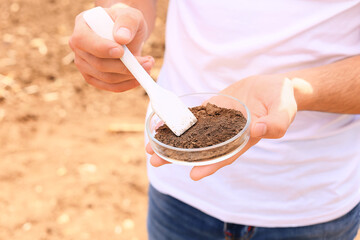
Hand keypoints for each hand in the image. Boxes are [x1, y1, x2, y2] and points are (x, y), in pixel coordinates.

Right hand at [69, 4, 154, 91]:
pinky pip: (111, 87)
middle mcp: (78, 47)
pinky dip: (128, 84)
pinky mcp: (94, 78)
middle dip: (125, 66)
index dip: (102, 48)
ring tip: (148, 65)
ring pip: (107, 78)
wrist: (125, 34)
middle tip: (147, 62)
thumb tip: (122, 38)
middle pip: (98, 64)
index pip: (84, 40)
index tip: (121, 51)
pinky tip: (141, 77)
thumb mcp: (130, 15)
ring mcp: (84, 64)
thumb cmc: (125, 23)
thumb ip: (127, 22)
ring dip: (130, 75)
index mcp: (82, 25)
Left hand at [146, 75, 297, 179]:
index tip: (193, 175)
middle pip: (201, 149)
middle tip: (156, 161)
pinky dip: (178, 120)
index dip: (210, 166)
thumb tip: (259, 130)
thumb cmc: (282, 99)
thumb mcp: (284, 110)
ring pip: (193, 134)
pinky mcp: (213, 108)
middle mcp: (227, 134)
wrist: (274, 85)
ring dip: (172, 140)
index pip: (224, 156)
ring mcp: (218, 122)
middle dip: (179, 157)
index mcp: (244, 139)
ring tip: (151, 146)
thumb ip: (276, 122)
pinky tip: (161, 123)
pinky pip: (193, 115)